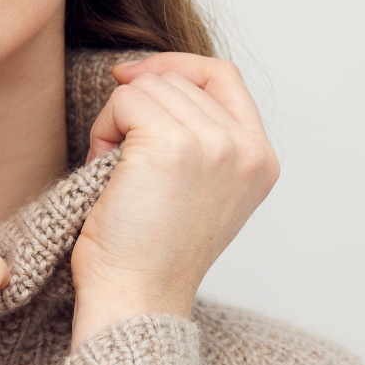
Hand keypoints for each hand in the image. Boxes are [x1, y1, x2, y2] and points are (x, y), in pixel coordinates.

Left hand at [71, 53, 279, 346]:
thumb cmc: (147, 249)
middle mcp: (246, 149)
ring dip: (117, 120)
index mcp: (259, 159)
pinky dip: (104, 128)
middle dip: (137, 107)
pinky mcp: (173, 145)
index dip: (175, 67)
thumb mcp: (193, 185)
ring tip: (116, 171)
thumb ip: (194, 132)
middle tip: (121, 160)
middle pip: (178, 79)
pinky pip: (125, 99)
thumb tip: (145, 73)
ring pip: (149, 86)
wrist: (133, 297)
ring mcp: (214, 145)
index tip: (133, 80)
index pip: (222, 76)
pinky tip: (104, 169)